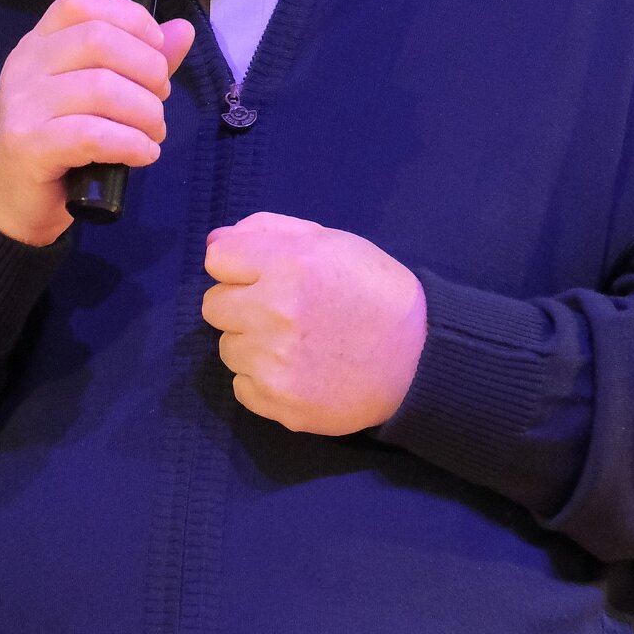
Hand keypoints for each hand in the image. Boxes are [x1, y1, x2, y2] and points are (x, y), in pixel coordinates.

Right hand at [0, 0, 195, 245]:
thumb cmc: (57, 144)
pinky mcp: (29, 145)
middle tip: (158, 101)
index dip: (130, 17)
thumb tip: (182, 30)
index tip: (156, 48)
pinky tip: (143, 154)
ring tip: (154, 134)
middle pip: (98, 40)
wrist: (7, 201)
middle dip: (148, 69)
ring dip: (145, 113)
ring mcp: (24, 104)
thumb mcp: (96, 96)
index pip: (81, 1)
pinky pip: (92, 135)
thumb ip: (137, 61)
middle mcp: (26, 65)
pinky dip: (131, 143)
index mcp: (40, 42)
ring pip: (101, 88)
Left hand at [202, 211, 426, 434]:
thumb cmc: (377, 292)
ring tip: (296, 344)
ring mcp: (273, 362)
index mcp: (289, 263)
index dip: (239, 265)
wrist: (420, 360)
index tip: (261, 275)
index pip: (216, 258)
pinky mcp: (278, 402)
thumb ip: (270, 231)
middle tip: (281, 312)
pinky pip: (241, 386)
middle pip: (213, 305)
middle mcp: (274, 311)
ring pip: (227, 348)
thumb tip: (214, 241)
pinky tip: (299, 372)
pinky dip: (263, 381)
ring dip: (252, 344)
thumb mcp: (333, 242)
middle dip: (241, 305)